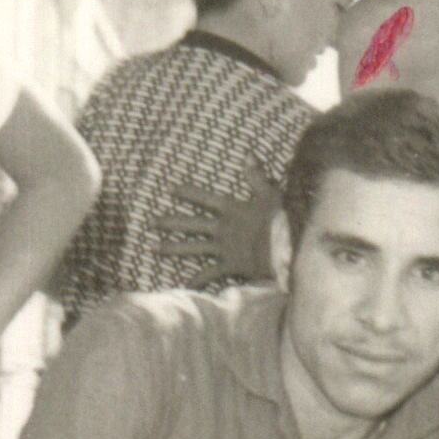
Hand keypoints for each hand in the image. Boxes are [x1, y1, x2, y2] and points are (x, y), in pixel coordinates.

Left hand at [146, 178, 284, 288]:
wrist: (287, 249)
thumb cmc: (281, 220)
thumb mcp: (270, 194)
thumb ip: (256, 176)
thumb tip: (248, 154)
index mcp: (231, 209)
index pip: (204, 199)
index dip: (187, 193)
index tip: (170, 190)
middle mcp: (222, 229)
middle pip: (190, 224)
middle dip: (169, 223)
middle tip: (151, 222)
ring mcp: (224, 248)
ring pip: (192, 248)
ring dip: (172, 248)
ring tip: (153, 249)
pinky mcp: (230, 266)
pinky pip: (209, 274)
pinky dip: (197, 280)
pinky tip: (183, 284)